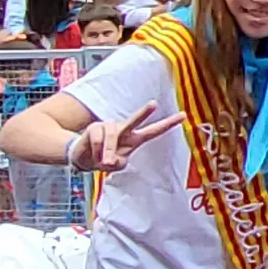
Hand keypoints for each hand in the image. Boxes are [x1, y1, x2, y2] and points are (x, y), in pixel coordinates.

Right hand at [71, 105, 186, 171]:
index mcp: (134, 139)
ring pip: (111, 139)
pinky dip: (96, 152)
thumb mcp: (116, 165)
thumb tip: (110, 160)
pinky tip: (93, 153)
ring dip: (107, 153)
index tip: (184, 115)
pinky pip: (97, 141)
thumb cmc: (104, 159)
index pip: (154, 131)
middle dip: (143, 112)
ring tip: (104, 162)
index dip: (168, 124)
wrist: (83, 158)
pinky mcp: (95, 128)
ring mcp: (109, 127)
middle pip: (135, 120)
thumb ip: (118, 163)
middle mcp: (124, 130)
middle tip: (153, 103)